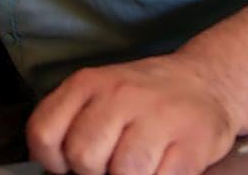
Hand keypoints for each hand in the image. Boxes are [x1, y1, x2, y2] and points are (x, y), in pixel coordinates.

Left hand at [26, 54, 238, 174]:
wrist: (204, 82)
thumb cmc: (141, 99)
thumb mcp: (97, 96)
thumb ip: (72, 124)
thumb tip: (56, 168)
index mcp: (86, 84)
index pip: (43, 133)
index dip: (52, 161)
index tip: (67, 166)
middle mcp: (118, 95)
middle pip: (82, 156)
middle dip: (93, 172)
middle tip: (109, 166)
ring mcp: (157, 116)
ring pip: (122, 173)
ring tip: (137, 166)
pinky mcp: (192, 142)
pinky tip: (160, 167)